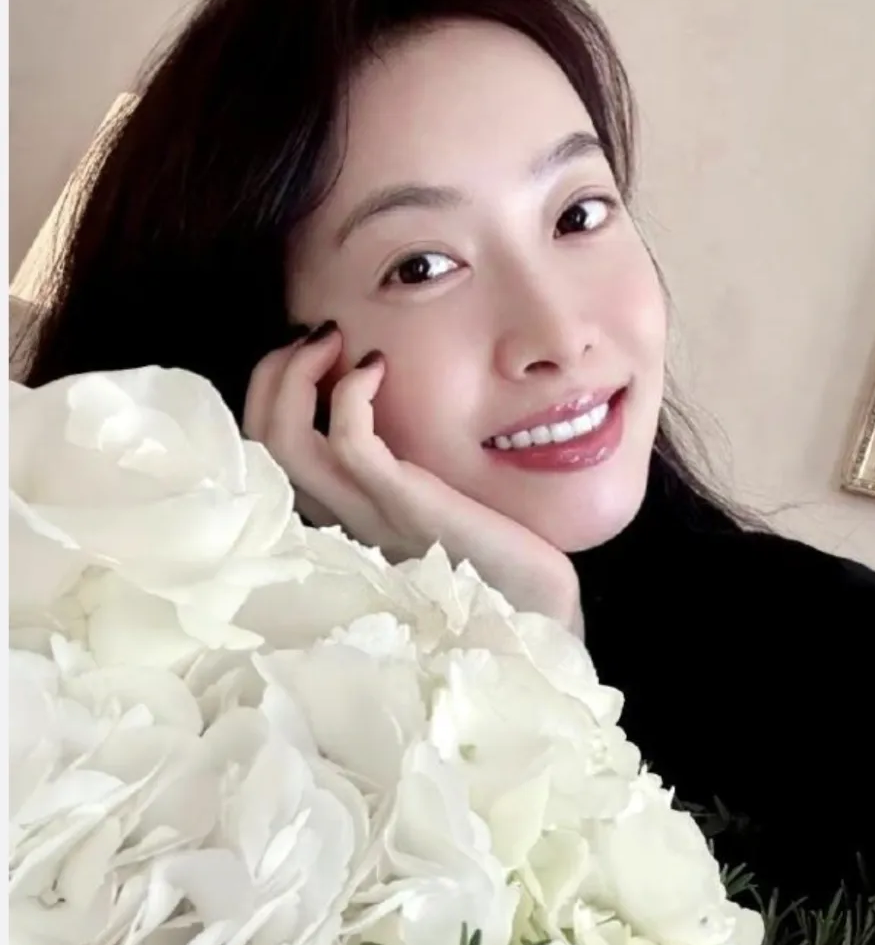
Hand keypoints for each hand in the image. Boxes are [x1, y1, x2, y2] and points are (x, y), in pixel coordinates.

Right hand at [243, 327, 581, 630]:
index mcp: (345, 520)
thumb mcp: (432, 503)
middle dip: (271, 376)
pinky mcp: (408, 509)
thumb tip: (383, 408)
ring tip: (329, 339)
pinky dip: (350, 397)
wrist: (540, 609)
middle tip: (310, 335)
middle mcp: (344, 521)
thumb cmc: (497, 556)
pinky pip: (351, 447)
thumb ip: (399, 473)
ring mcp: (371, 518)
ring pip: (288, 446)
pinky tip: (375, 366)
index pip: (270, 457)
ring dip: (296, 377)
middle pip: (264, 446)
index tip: (305, 352)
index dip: (268, 395)